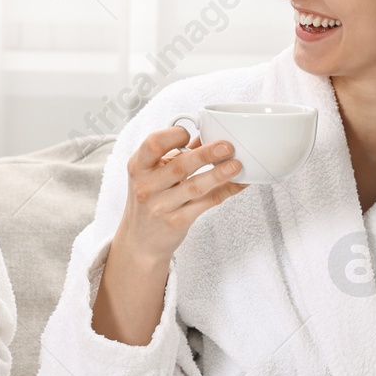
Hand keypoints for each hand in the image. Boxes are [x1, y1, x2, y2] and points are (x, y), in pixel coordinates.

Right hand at [112, 127, 246, 266]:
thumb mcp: (154, 175)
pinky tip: (237, 184)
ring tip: (236, 165)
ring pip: (194, 186)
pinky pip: (205, 203)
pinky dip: (225, 191)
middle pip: (179, 165)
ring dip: (218, 174)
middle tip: (227, 146)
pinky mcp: (177, 222)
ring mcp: (160, 206)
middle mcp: (146, 186)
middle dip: (206, 154)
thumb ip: (177, 156)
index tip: (190, 134)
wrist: (141, 241)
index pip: (153, 144)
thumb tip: (207, 137)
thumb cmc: (150, 201)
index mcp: (138, 167)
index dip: (173, 136)